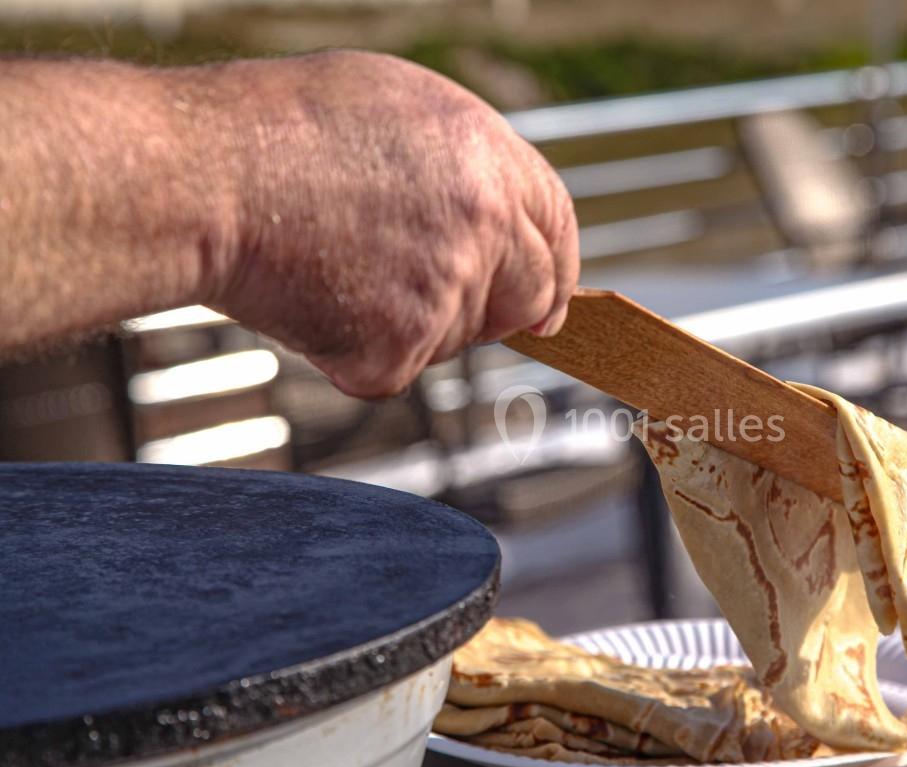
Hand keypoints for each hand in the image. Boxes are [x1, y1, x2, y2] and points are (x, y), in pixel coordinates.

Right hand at [203, 51, 578, 397]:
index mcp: (487, 155)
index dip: (556, 268)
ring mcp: (446, 288)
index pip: (556, 226)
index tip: (549, 304)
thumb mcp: (393, 105)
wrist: (200, 177)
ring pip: (452, 339)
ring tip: (334, 266)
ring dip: (408, 324)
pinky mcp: (399, 347)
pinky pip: (391, 371)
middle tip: (429, 302)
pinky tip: (312, 298)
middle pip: (527, 297)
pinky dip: (352, 352)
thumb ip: (464, 165)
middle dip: (494, 311)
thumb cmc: (272, 130)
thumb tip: (500, 215)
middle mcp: (483, 221)